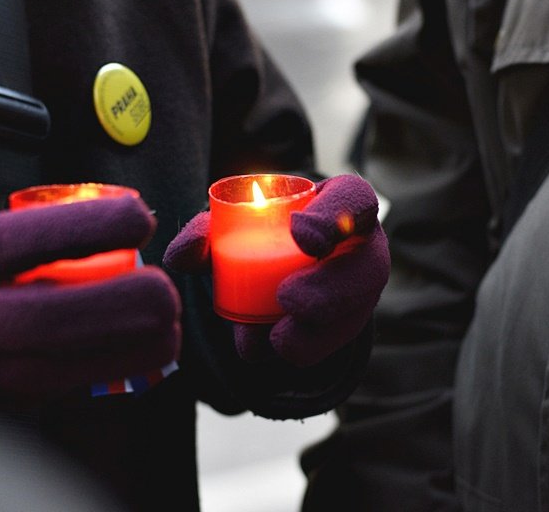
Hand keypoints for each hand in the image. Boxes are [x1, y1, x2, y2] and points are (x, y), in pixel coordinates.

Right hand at [0, 196, 180, 402]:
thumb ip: (22, 240)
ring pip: (68, 373)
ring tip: (166, 332)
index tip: (141, 217)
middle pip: (62, 319)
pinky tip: (124, 358)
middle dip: (133, 305)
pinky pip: (54, 397)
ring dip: (134, 352)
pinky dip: (98, 376)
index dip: (98, 225)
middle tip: (169, 293)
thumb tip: (106, 239)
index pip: (33, 239)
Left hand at [164, 174, 388, 366]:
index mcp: (341, 202)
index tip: (303, 236)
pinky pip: (339, 342)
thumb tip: (180, 256)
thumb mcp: (232, 225)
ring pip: (357, 311)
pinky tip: (277, 348)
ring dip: (319, 330)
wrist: (276, 268)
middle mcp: (361, 245)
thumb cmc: (259, 233)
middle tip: (286, 298)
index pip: (356, 200)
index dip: (336, 217)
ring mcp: (361, 287)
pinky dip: (308, 348)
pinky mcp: (351, 322)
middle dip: (330, 288)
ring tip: (277, 337)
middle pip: (367, 267)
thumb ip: (205, 234)